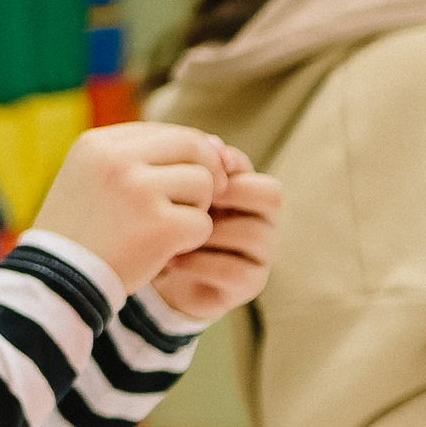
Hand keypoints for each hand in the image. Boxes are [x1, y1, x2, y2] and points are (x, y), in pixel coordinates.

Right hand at [33, 122, 228, 291]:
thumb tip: (219, 145)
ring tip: (164, 229)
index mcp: (96, 144)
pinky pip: (202, 223)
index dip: (186, 157)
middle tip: (196, 202)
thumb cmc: (80, 232)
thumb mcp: (94, 180)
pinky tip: (165, 251)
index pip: (166, 132)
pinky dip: (191, 241)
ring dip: (195, 209)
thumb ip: (146, 158)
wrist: (54, 282)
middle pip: (192, 146)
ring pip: (202, 183)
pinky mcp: (159, 225)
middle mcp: (116, 159)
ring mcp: (138, 191)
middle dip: (204, 173)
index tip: (180, 183)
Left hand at [151, 145, 280, 321]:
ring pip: (252, 232)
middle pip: (270, 196)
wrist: (155, 274)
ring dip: (208, 231)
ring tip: (171, 232)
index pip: (258, 174)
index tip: (196, 169)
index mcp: (249, 196)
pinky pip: (234, 269)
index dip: (231, 168)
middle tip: (191, 199)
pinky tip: (170, 259)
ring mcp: (260, 255)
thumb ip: (193, 167)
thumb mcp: (174, 191)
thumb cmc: (165, 223)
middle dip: (230, 193)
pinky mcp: (249, 284)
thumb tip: (213, 141)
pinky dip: (199, 263)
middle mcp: (263, 222)